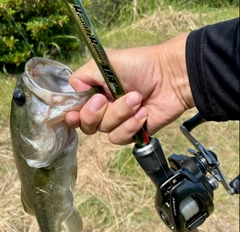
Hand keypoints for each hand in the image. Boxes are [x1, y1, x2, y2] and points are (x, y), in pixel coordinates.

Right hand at [65, 33, 194, 144]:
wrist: (172, 77)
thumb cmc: (141, 65)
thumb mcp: (107, 62)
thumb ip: (84, 75)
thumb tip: (73, 92)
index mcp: (94, 92)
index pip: (74, 108)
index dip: (72, 114)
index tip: (75, 113)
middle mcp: (103, 108)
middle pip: (86, 124)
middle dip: (96, 113)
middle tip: (106, 100)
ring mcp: (117, 121)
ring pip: (104, 131)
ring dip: (120, 115)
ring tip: (137, 99)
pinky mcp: (131, 132)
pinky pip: (120, 137)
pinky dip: (131, 125)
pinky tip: (143, 113)